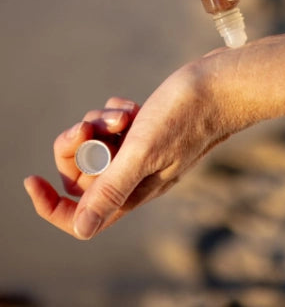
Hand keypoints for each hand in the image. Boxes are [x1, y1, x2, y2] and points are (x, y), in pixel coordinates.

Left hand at [25, 32, 284, 238]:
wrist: (219, 86)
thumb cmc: (186, 116)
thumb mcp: (143, 151)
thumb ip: (112, 189)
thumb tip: (80, 228)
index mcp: (135, 190)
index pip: (83, 215)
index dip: (52, 205)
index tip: (33, 180)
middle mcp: (137, 175)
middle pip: (85, 174)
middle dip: (78, 147)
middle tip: (89, 126)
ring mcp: (143, 151)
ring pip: (98, 146)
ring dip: (98, 126)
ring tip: (122, 114)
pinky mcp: (147, 129)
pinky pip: (113, 127)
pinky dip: (114, 115)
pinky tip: (131, 107)